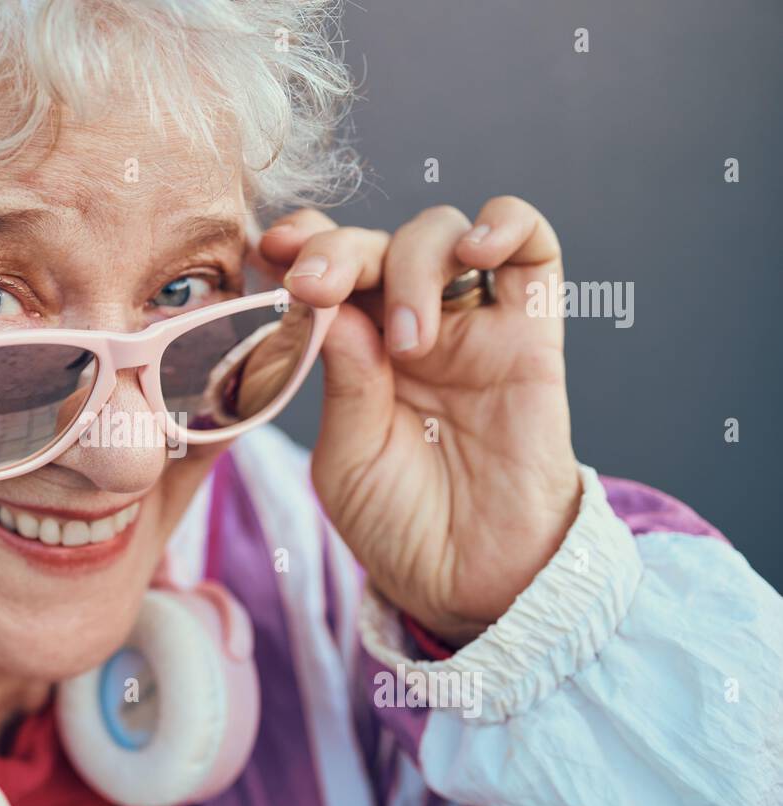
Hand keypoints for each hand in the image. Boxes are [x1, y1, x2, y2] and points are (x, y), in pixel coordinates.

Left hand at [254, 200, 581, 642]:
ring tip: (409, 343)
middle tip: (315, 287)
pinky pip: (534, 249)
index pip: (327, 269)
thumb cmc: (400, 525)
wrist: (475, 582)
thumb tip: (332, 304)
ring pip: (440, 235)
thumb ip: (342, 382)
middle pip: (374, 244)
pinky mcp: (531, 334)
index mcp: (353, 350)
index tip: (270, 252)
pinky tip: (477, 250)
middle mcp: (408, 326)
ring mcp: (470, 326)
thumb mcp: (346, 459)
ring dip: (412, 263)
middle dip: (338, 250)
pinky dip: (506, 224)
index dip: (300, 245)